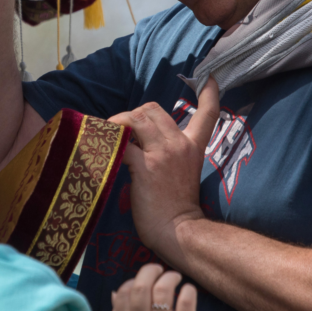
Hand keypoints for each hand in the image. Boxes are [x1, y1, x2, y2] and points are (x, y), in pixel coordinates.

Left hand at [108, 78, 219, 261]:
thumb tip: (143, 143)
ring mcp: (163, 154)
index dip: (209, 94)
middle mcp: (180, 144)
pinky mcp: (145, 166)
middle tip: (122, 131)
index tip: (208, 78)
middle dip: (132, 114)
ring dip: (118, 123)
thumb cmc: (178, 209)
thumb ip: (171, 154)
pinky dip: (109, 141)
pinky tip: (102, 149)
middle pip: (152, 109)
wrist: (180, 232)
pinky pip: (122, 141)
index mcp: (194, 147)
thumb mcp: (184, 173)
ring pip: (136, 118)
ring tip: (109, 136)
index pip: (208, 113)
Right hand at [112, 264, 196, 310]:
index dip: (131, 281)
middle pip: (141, 286)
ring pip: (163, 290)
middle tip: (158, 269)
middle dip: (149, 271)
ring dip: (170, 278)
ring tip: (175, 277)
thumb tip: (116, 294)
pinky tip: (188, 290)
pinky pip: (186, 302)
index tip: (138, 281)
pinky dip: (188, 291)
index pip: (123, 293)